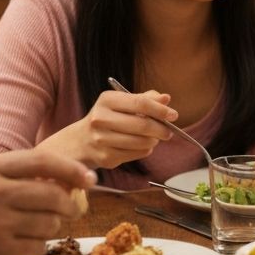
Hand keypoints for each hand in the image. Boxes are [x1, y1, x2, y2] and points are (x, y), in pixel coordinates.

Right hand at [0, 150, 95, 254]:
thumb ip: (10, 175)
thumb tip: (61, 177)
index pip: (43, 161)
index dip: (72, 169)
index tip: (90, 178)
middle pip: (55, 196)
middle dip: (69, 205)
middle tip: (69, 210)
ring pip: (50, 224)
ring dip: (49, 228)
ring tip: (27, 228)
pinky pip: (38, 248)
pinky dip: (35, 248)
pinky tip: (16, 245)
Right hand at [56, 89, 178, 168]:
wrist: (81, 141)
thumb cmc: (109, 118)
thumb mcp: (122, 103)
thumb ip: (145, 99)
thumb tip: (166, 98)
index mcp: (107, 100)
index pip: (140, 103)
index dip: (161, 110)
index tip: (174, 115)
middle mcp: (101, 118)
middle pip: (143, 125)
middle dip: (161, 129)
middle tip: (169, 131)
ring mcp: (101, 139)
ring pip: (142, 142)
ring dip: (153, 141)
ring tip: (153, 138)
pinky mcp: (105, 157)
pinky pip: (137, 154)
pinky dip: (144, 150)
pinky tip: (140, 146)